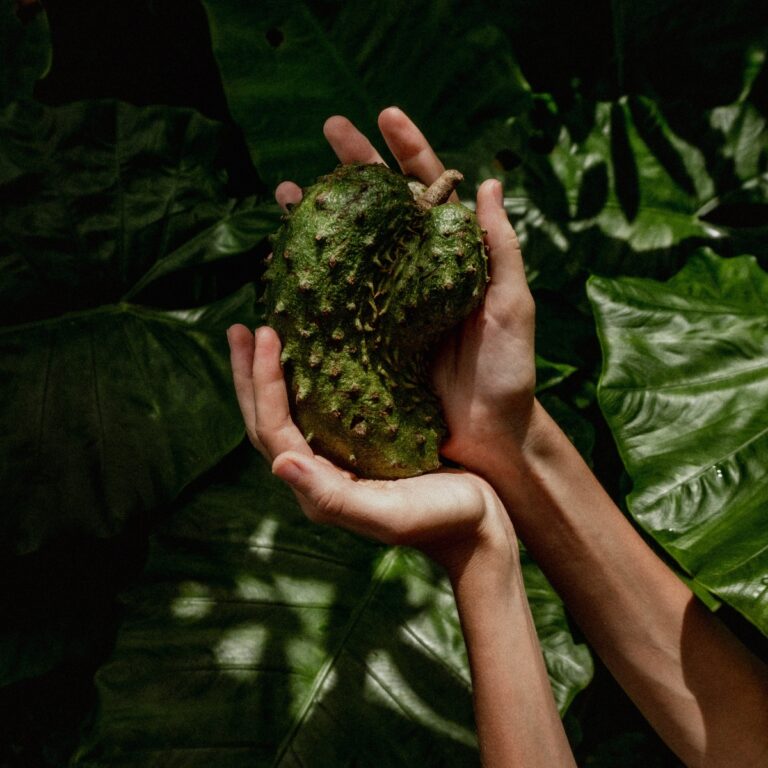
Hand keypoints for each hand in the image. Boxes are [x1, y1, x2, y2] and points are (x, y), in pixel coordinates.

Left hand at [227, 324, 517, 578]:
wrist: (476, 528)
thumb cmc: (441, 519)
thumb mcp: (391, 513)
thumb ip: (334, 497)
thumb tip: (278, 465)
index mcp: (318, 489)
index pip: (274, 431)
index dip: (263, 383)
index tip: (267, 334)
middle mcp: (317, 475)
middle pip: (266, 422)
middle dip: (248, 376)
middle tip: (240, 329)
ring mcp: (335, 462)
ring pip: (285, 416)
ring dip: (266, 378)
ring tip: (257, 337)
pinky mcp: (357, 450)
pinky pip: (315, 413)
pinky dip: (300, 383)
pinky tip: (306, 358)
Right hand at [274, 106, 537, 471]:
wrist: (489, 439)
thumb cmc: (509, 373)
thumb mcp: (512, 307)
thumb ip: (499, 248)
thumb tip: (489, 181)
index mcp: (451, 259)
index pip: (429, 192)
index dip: (409, 152)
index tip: (385, 115)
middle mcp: (416, 275)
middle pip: (381, 211)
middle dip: (355, 169)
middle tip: (328, 131)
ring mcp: (388, 307)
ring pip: (349, 251)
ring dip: (321, 218)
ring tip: (288, 193)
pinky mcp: (368, 342)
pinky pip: (335, 303)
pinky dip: (310, 279)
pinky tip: (286, 258)